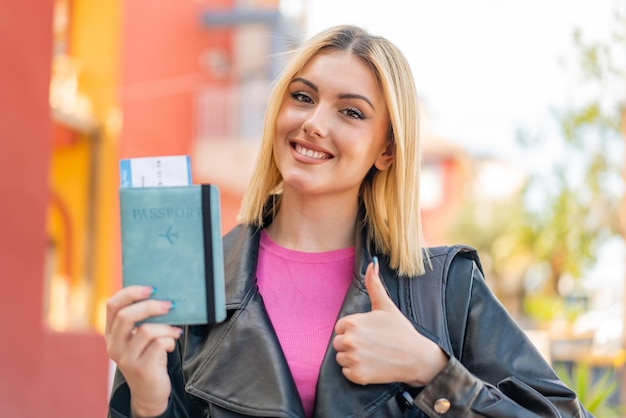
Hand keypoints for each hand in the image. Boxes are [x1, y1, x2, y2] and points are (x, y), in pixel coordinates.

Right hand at [105, 286, 182, 416]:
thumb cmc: (149, 356)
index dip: (131, 292)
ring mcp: (126, 359)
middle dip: (151, 306)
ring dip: (166, 327)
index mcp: (111, 333)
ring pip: (146, 330)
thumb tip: (160, 293)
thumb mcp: (139, 338)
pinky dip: (170, 341)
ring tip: (174, 331)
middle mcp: (114, 345)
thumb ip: (141, 319)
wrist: (149, 391)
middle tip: (169, 305)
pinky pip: (159, 345)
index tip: (152, 288)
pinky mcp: (141, 369)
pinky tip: (171, 345)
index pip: (112, 305)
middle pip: (126, 316)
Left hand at [333, 258, 447, 386]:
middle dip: (352, 343)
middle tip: (372, 344)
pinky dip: (356, 371)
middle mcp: (349, 341)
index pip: (340, 327)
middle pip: (339, 342)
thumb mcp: (386, 306)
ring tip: (372, 354)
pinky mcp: (357, 376)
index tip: (368, 332)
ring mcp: (353, 359)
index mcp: (352, 322)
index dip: (354, 330)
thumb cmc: (401, 331)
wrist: (416, 358)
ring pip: (341, 358)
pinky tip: (372, 364)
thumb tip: (372, 263)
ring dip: (352, 357)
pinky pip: (346, 372)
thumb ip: (374, 284)